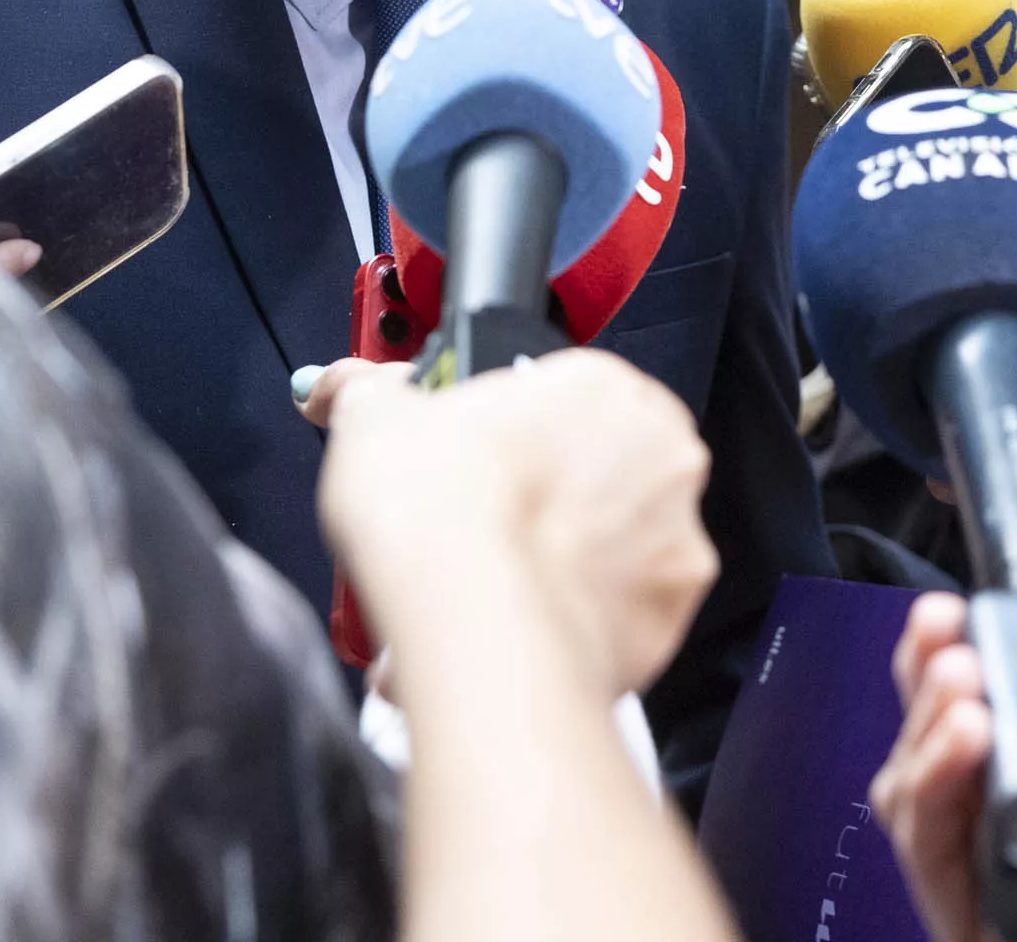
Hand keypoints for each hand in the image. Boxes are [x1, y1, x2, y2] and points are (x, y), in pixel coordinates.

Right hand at [317, 349, 717, 700]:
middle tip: (479, 528)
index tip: (478, 461)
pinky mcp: (669, 622)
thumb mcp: (375, 419)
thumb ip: (366, 393)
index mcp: (605, 385)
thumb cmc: (441, 508)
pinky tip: (509, 631)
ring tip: (485, 591)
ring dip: (557, 568)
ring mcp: (674, 540)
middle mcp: (662, 456)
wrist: (473, 623)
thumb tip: (343, 387)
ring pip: (612, 551)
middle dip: (544, 502)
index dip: (515, 433)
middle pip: (600, 473)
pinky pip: (614, 620)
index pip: (568, 396)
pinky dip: (568, 628)